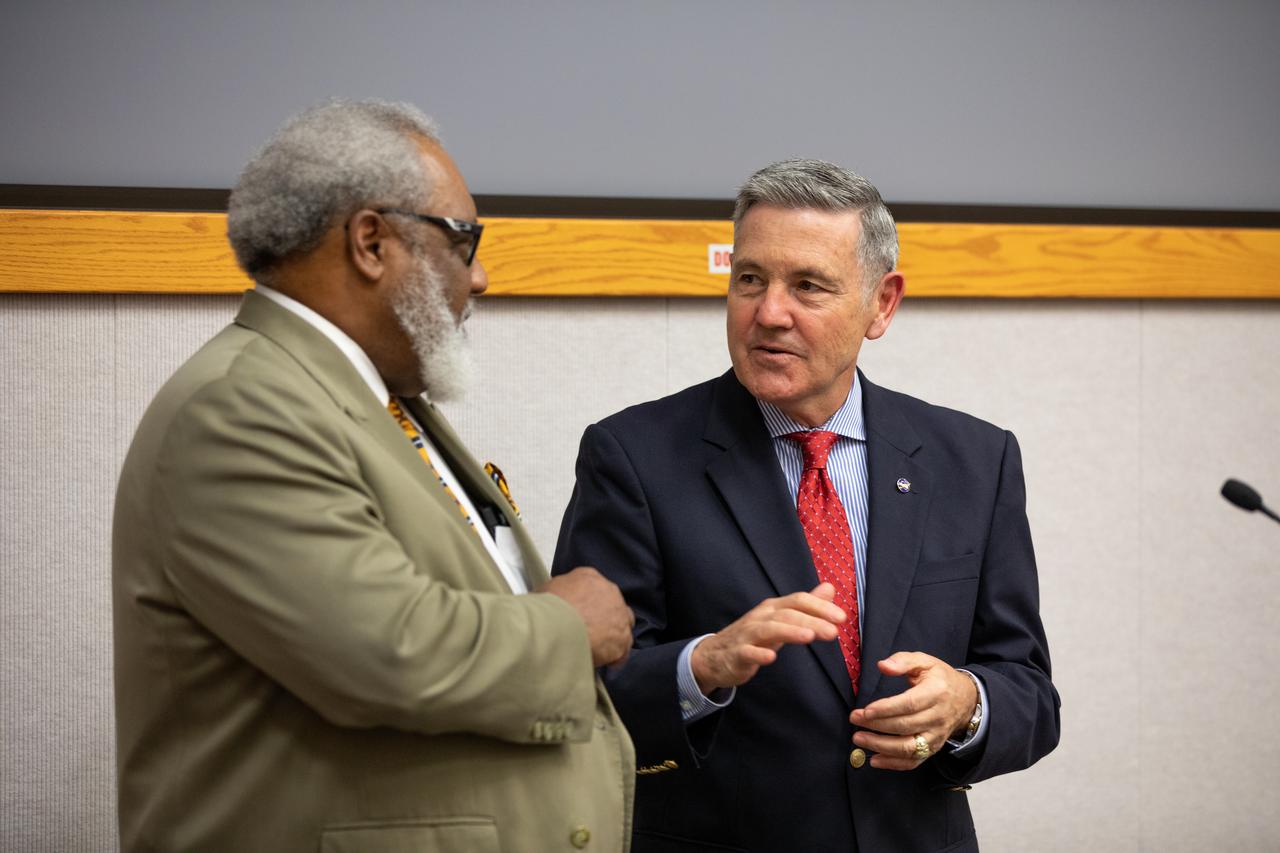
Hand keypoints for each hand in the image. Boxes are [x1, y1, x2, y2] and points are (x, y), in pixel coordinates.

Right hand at [540, 567, 634, 666]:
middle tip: (590, 631)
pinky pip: (623, 650)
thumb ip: (558, 594)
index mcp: (589, 577)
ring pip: (622, 626)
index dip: (588, 604)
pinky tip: (603, 664)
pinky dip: (614, 658)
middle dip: (605, 617)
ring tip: (596, 650)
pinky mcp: (622, 638)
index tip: (581, 614)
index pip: (594, 588)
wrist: (555, 625)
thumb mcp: (546, 590)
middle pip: (612, 605)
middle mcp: (609, 592)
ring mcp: (619, 614)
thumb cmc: (547, 608)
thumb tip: (554, 604)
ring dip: (612, 637)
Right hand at [690, 582, 844, 694]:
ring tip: (809, 636)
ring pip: (768, 629)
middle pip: (787, 614)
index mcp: (772, 609)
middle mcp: (760, 617)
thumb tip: (829, 588)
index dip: (820, 607)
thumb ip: (805, 605)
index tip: (841, 617)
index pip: (798, 600)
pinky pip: (747, 652)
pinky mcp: (737, 654)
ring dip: (789, 631)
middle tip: (833, 631)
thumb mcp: (780, 619)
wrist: (714, 656)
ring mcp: (746, 635)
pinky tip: (771, 658)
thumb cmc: (752, 636)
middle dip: (811, 620)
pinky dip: (758, 654)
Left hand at [848, 652, 977, 770]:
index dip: (886, 709)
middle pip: (905, 726)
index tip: (866, 710)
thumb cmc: (940, 678)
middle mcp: (938, 717)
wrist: (966, 699)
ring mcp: (936, 736)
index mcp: (936, 693)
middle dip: (876, 725)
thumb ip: (903, 661)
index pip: (909, 704)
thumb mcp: (925, 661)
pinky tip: (874, 759)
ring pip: (908, 747)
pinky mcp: (933, 749)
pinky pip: (914, 761)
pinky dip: (893, 764)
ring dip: (881, 746)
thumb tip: (882, 665)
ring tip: (859, 739)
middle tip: (855, 720)